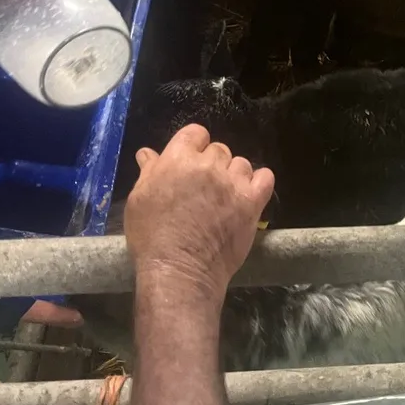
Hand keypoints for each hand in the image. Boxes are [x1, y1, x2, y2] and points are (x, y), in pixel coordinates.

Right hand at [124, 123, 273, 300]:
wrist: (180, 271)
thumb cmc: (152, 238)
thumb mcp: (139, 201)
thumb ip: (149, 172)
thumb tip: (148, 153)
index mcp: (178, 160)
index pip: (195, 133)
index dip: (194, 146)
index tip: (191, 162)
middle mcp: (209, 165)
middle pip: (219, 149)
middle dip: (212, 164)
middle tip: (204, 188)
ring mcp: (233, 183)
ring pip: (241, 163)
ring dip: (233, 175)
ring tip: (224, 197)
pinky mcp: (252, 202)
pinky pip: (265, 178)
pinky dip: (259, 183)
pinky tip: (248, 194)